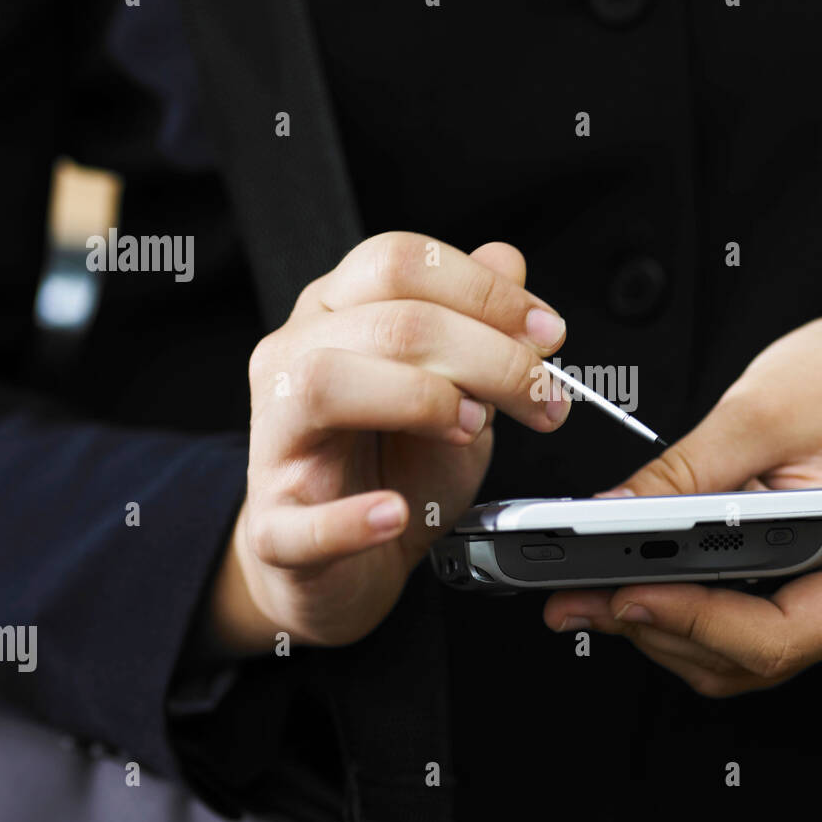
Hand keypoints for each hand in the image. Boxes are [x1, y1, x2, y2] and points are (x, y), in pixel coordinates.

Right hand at [212, 233, 569, 651]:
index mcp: (336, 315)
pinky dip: (352, 519)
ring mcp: (276, 441)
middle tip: (542, 395)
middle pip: (389, 322)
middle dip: (490, 355)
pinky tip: (395, 513)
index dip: (484, 292)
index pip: (399, 263)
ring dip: (422, 401)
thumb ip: (477, 326)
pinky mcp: (273, 526)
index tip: (547, 334)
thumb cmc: (394, 466)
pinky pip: (298, 519)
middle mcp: (295, 362)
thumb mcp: (455, 388)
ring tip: (472, 431)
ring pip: (328, 383)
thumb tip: (505, 261)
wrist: (348, 560)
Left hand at [542, 288, 821, 695]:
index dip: (691, 623)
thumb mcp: (764, 410)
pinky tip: (636, 581)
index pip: (780, 636)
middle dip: (656, 627)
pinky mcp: (813, 600)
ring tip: (590, 589)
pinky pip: (741, 633)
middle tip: (575, 596)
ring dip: (660, 628)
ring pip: (736, 658)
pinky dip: (684, 614)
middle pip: (748, 657)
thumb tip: (610, 516)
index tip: (622, 595)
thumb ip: (685, 472)